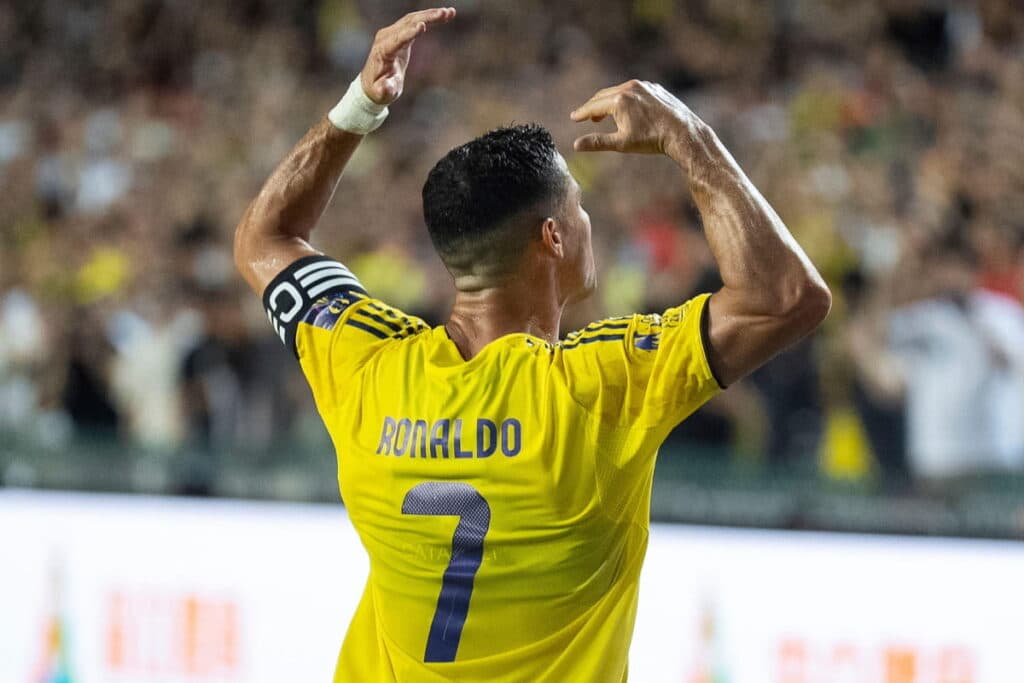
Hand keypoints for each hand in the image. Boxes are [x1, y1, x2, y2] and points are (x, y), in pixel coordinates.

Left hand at [360, 7, 455, 105]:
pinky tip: (444, 16)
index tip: (423, 26)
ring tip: (449, 12)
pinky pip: (414, 22)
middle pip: (408, 23)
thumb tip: (386, 87)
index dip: (410, 33)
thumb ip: (385, 89)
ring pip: (413, 19)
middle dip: (427, 18)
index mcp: (382, 52)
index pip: (398, 39)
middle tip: (445, 14)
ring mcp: (392, 33)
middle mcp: (385, 37)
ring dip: (431, 14)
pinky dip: (429, 18)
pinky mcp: (399, 32)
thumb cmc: (378, 89)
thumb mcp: (382, 93)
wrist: (372, 82)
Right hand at [570, 80, 704, 157]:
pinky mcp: (655, 88)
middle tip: (585, 116)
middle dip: (593, 106)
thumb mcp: (621, 143)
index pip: (594, 106)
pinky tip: (626, 110)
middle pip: (604, 96)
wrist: (682, 132)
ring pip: (619, 92)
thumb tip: (576, 145)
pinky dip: (625, 99)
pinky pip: (634, 91)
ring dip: (609, 102)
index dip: (582, 113)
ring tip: (603, 115)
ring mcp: (644, 86)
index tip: (574, 117)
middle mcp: (629, 88)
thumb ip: (597, 142)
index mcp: (619, 100)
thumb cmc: (651, 139)